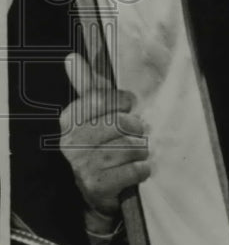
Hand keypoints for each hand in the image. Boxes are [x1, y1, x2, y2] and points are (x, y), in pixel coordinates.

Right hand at [59, 52, 150, 217]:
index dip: (122, 101)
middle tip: (135, 132)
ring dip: (140, 148)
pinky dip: (142, 168)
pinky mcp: (97, 185)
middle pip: (120, 123)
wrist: (96, 186)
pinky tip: (136, 168)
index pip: (101, 98)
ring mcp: (83, 165)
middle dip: (135, 127)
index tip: (128, 105)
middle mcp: (71, 142)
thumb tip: (72, 58)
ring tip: (134, 151)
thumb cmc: (99, 141)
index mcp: (69, 120)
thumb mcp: (93, 112)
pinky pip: (135, 170)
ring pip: (130, 146)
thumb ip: (87, 85)